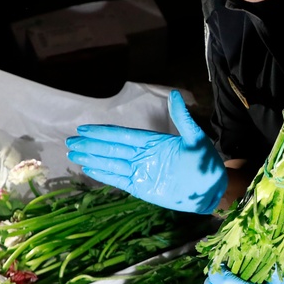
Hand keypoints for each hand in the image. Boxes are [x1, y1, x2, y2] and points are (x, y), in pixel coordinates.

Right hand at [65, 90, 227, 213]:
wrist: (213, 190)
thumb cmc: (207, 163)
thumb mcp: (196, 138)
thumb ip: (182, 118)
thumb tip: (174, 94)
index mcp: (153, 142)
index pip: (122, 135)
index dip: (103, 133)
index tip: (84, 129)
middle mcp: (143, 156)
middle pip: (111, 149)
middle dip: (91, 145)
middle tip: (70, 142)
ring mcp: (141, 172)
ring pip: (111, 163)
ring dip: (92, 159)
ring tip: (73, 155)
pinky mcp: (142, 188)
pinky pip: (119, 180)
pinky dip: (104, 175)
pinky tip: (89, 169)